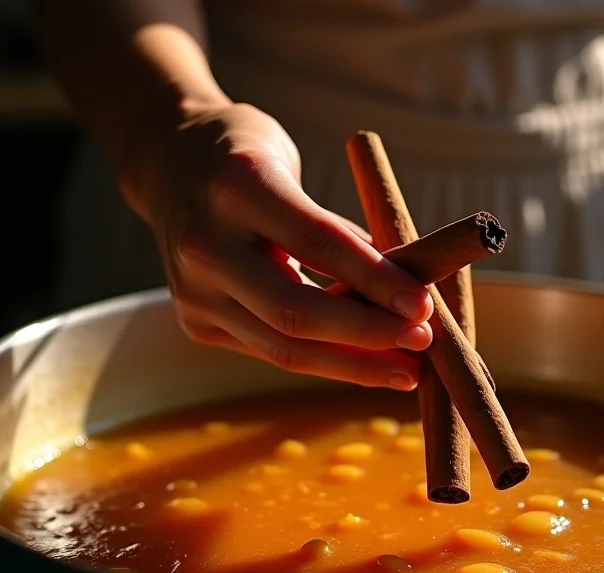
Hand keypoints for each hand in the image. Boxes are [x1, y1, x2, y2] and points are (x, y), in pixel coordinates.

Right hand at [122, 100, 432, 389]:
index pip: (319, 242)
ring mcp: (193, 290)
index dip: (376, 280)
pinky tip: (362, 362)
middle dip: (368, 335)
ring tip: (404, 370)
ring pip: (284, 348)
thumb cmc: (245, 160)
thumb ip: (340, 231)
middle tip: (422, 343)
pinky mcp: (195, 322)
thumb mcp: (293, 168)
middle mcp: (204, 242)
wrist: (166, 164)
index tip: (424, 306)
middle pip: (296, 312)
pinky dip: (323, 360)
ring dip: (353, 364)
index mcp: (237, 186)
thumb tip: (403, 289)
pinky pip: (271, 351)